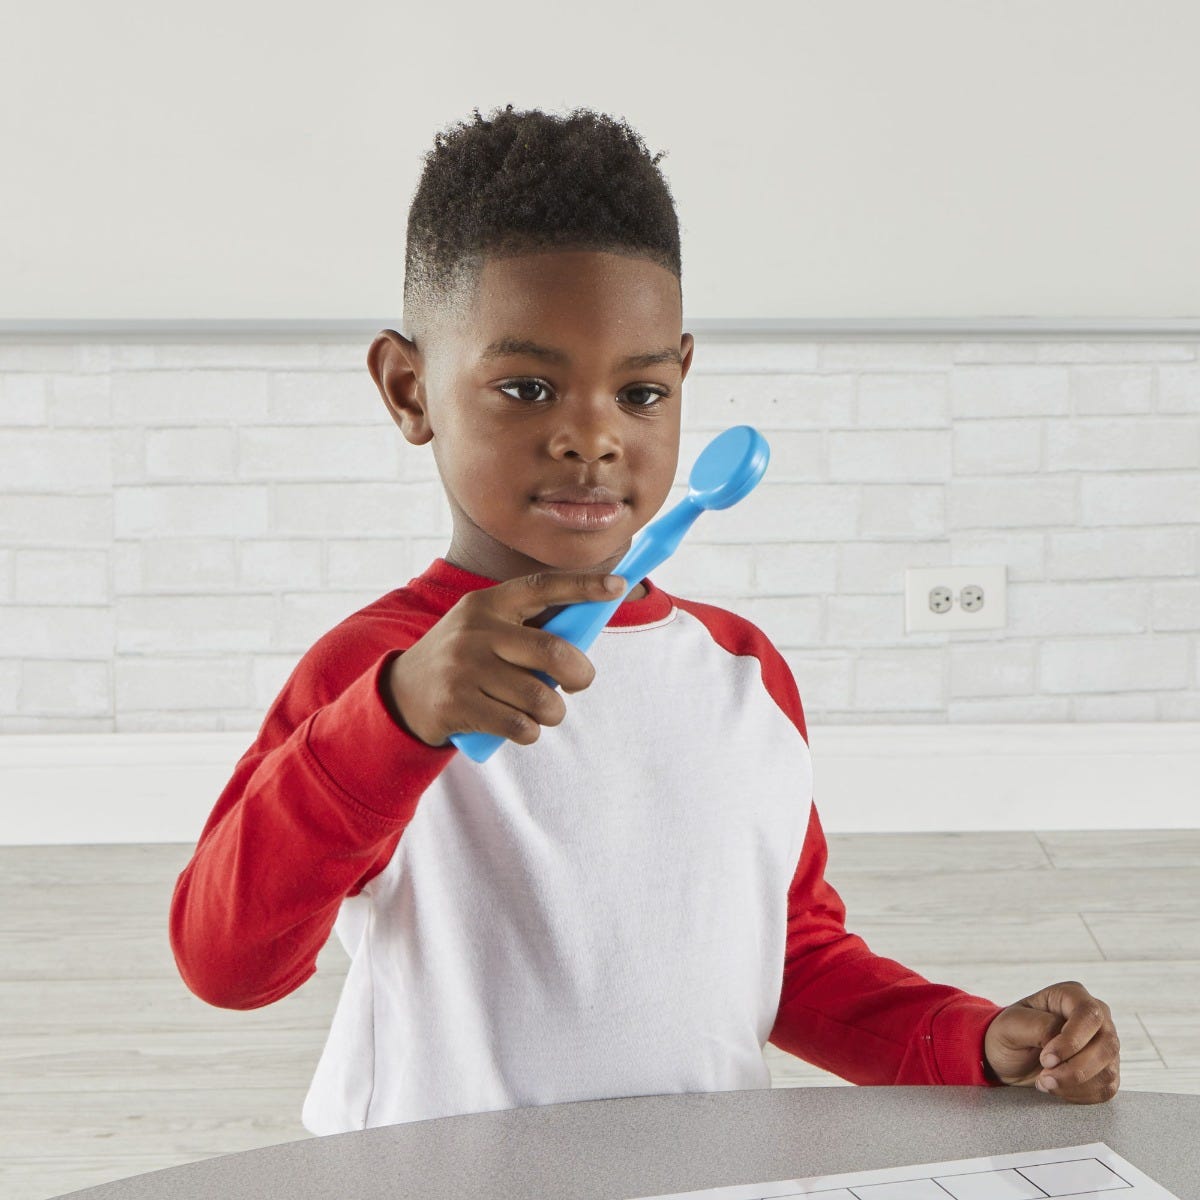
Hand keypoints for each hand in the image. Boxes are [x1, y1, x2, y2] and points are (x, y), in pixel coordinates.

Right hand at [383, 570, 624, 747]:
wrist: (403, 693)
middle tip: (580, 682)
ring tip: (544, 710)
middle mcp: (476, 631)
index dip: (582, 586)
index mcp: (488, 604)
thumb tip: (588, 626)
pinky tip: (522, 727)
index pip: (541, 586)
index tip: (618, 585)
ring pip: (540, 697)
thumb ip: (529, 627)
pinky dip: (531, 732)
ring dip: (554, 711)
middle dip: (580, 674)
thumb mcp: (487, 629)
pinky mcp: (458, 705)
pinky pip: (519, 726)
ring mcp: (465, 669)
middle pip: (552, 651)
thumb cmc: (467, 659)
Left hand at [983, 980, 1120, 1103]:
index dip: (1072, 1041)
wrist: (1008, 1058)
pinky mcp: (1106, 1070)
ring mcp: (1104, 1045)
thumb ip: (1038, 1026)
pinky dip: (1080, 1095)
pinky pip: (1106, 1089)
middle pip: (1106, 1044)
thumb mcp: (1011, 1024)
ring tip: (1044, 1082)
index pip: (1089, 1014)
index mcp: (1071, 995)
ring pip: (1108, 1070)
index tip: (1046, 1059)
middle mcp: (1096, 1017)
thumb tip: (1060, 1038)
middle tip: (1044, 1078)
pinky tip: (1058, 1088)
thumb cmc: (1009, 1034)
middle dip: (1074, 1069)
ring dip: (1074, 1084)